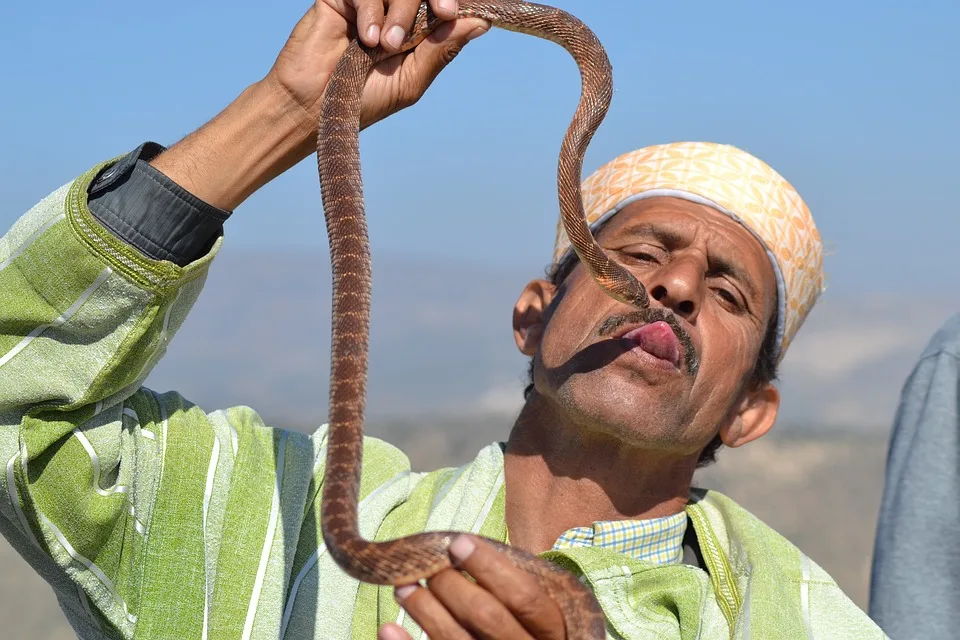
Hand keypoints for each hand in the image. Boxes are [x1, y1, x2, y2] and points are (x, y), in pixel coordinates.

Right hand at [149, 0, 487, 210]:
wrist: (314, 108)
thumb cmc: (364, 100)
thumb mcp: (410, 80)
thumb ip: (441, 49)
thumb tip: (480, 22)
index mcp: (416, 31)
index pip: (442, 6)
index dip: (453, 2)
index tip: (459, 10)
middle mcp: (395, 11)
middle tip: (444, 12)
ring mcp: (369, 2)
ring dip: (400, 11)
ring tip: (386, 45)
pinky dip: (372, 11)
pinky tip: (368, 38)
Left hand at [378, 535, 567, 639]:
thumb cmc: (530, 629)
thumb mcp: (541, 610)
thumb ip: (516, 586)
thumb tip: (463, 548)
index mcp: (554, 629)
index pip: (523, 596)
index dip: (489, 566)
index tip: (457, 542)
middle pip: (486, 617)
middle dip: (451, 585)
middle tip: (429, 566)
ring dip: (424, 609)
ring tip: (403, 587)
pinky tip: (388, 628)